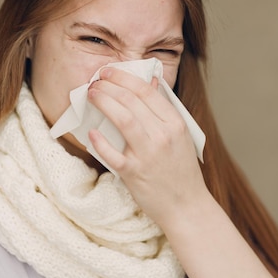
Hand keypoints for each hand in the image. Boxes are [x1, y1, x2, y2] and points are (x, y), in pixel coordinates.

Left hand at [86, 67, 207, 226]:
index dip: (124, 77)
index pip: (146, 91)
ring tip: (92, 95)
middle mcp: (163, 135)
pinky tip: (92, 132)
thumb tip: (151, 82)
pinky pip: (113, 154)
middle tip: (96, 82)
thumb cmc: (181, 169)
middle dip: (109, 86)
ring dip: (104, 103)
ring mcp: (148, 154)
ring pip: (123, 119)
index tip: (109, 72)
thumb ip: (163, 109)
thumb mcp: (180, 135)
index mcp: (175, 123)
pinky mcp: (134, 173)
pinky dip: (101, 142)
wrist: (186, 205)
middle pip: (131, 101)